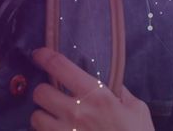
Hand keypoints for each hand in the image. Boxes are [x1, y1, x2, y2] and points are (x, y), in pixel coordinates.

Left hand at [30, 47, 153, 130]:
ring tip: (53, 118)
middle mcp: (77, 113)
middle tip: (53, 94)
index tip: (39, 54)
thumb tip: (108, 81)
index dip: (45, 57)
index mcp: (96, 96)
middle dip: (44, 92)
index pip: (60, 67)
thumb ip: (119, 92)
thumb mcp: (136, 109)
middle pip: (40, 92)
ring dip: (42, 116)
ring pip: (36, 118)